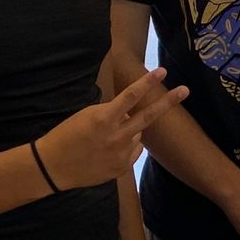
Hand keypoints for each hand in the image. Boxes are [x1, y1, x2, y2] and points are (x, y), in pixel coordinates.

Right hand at [35, 68, 187, 189]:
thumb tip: (130, 112)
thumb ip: (111, 113)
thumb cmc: (66, 135)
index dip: (147, 82)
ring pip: (137, 134)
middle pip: (148, 116)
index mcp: (104, 119)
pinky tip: (106, 151)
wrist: (54, 167)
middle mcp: (116, 136)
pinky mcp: (122, 168)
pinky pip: (133, 151)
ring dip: (128, 131)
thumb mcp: (86, 116)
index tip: (162, 71)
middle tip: (185, 90)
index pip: (130, 96)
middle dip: (168, 102)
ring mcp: (121, 154)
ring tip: (104, 139)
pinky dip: (126, 147)